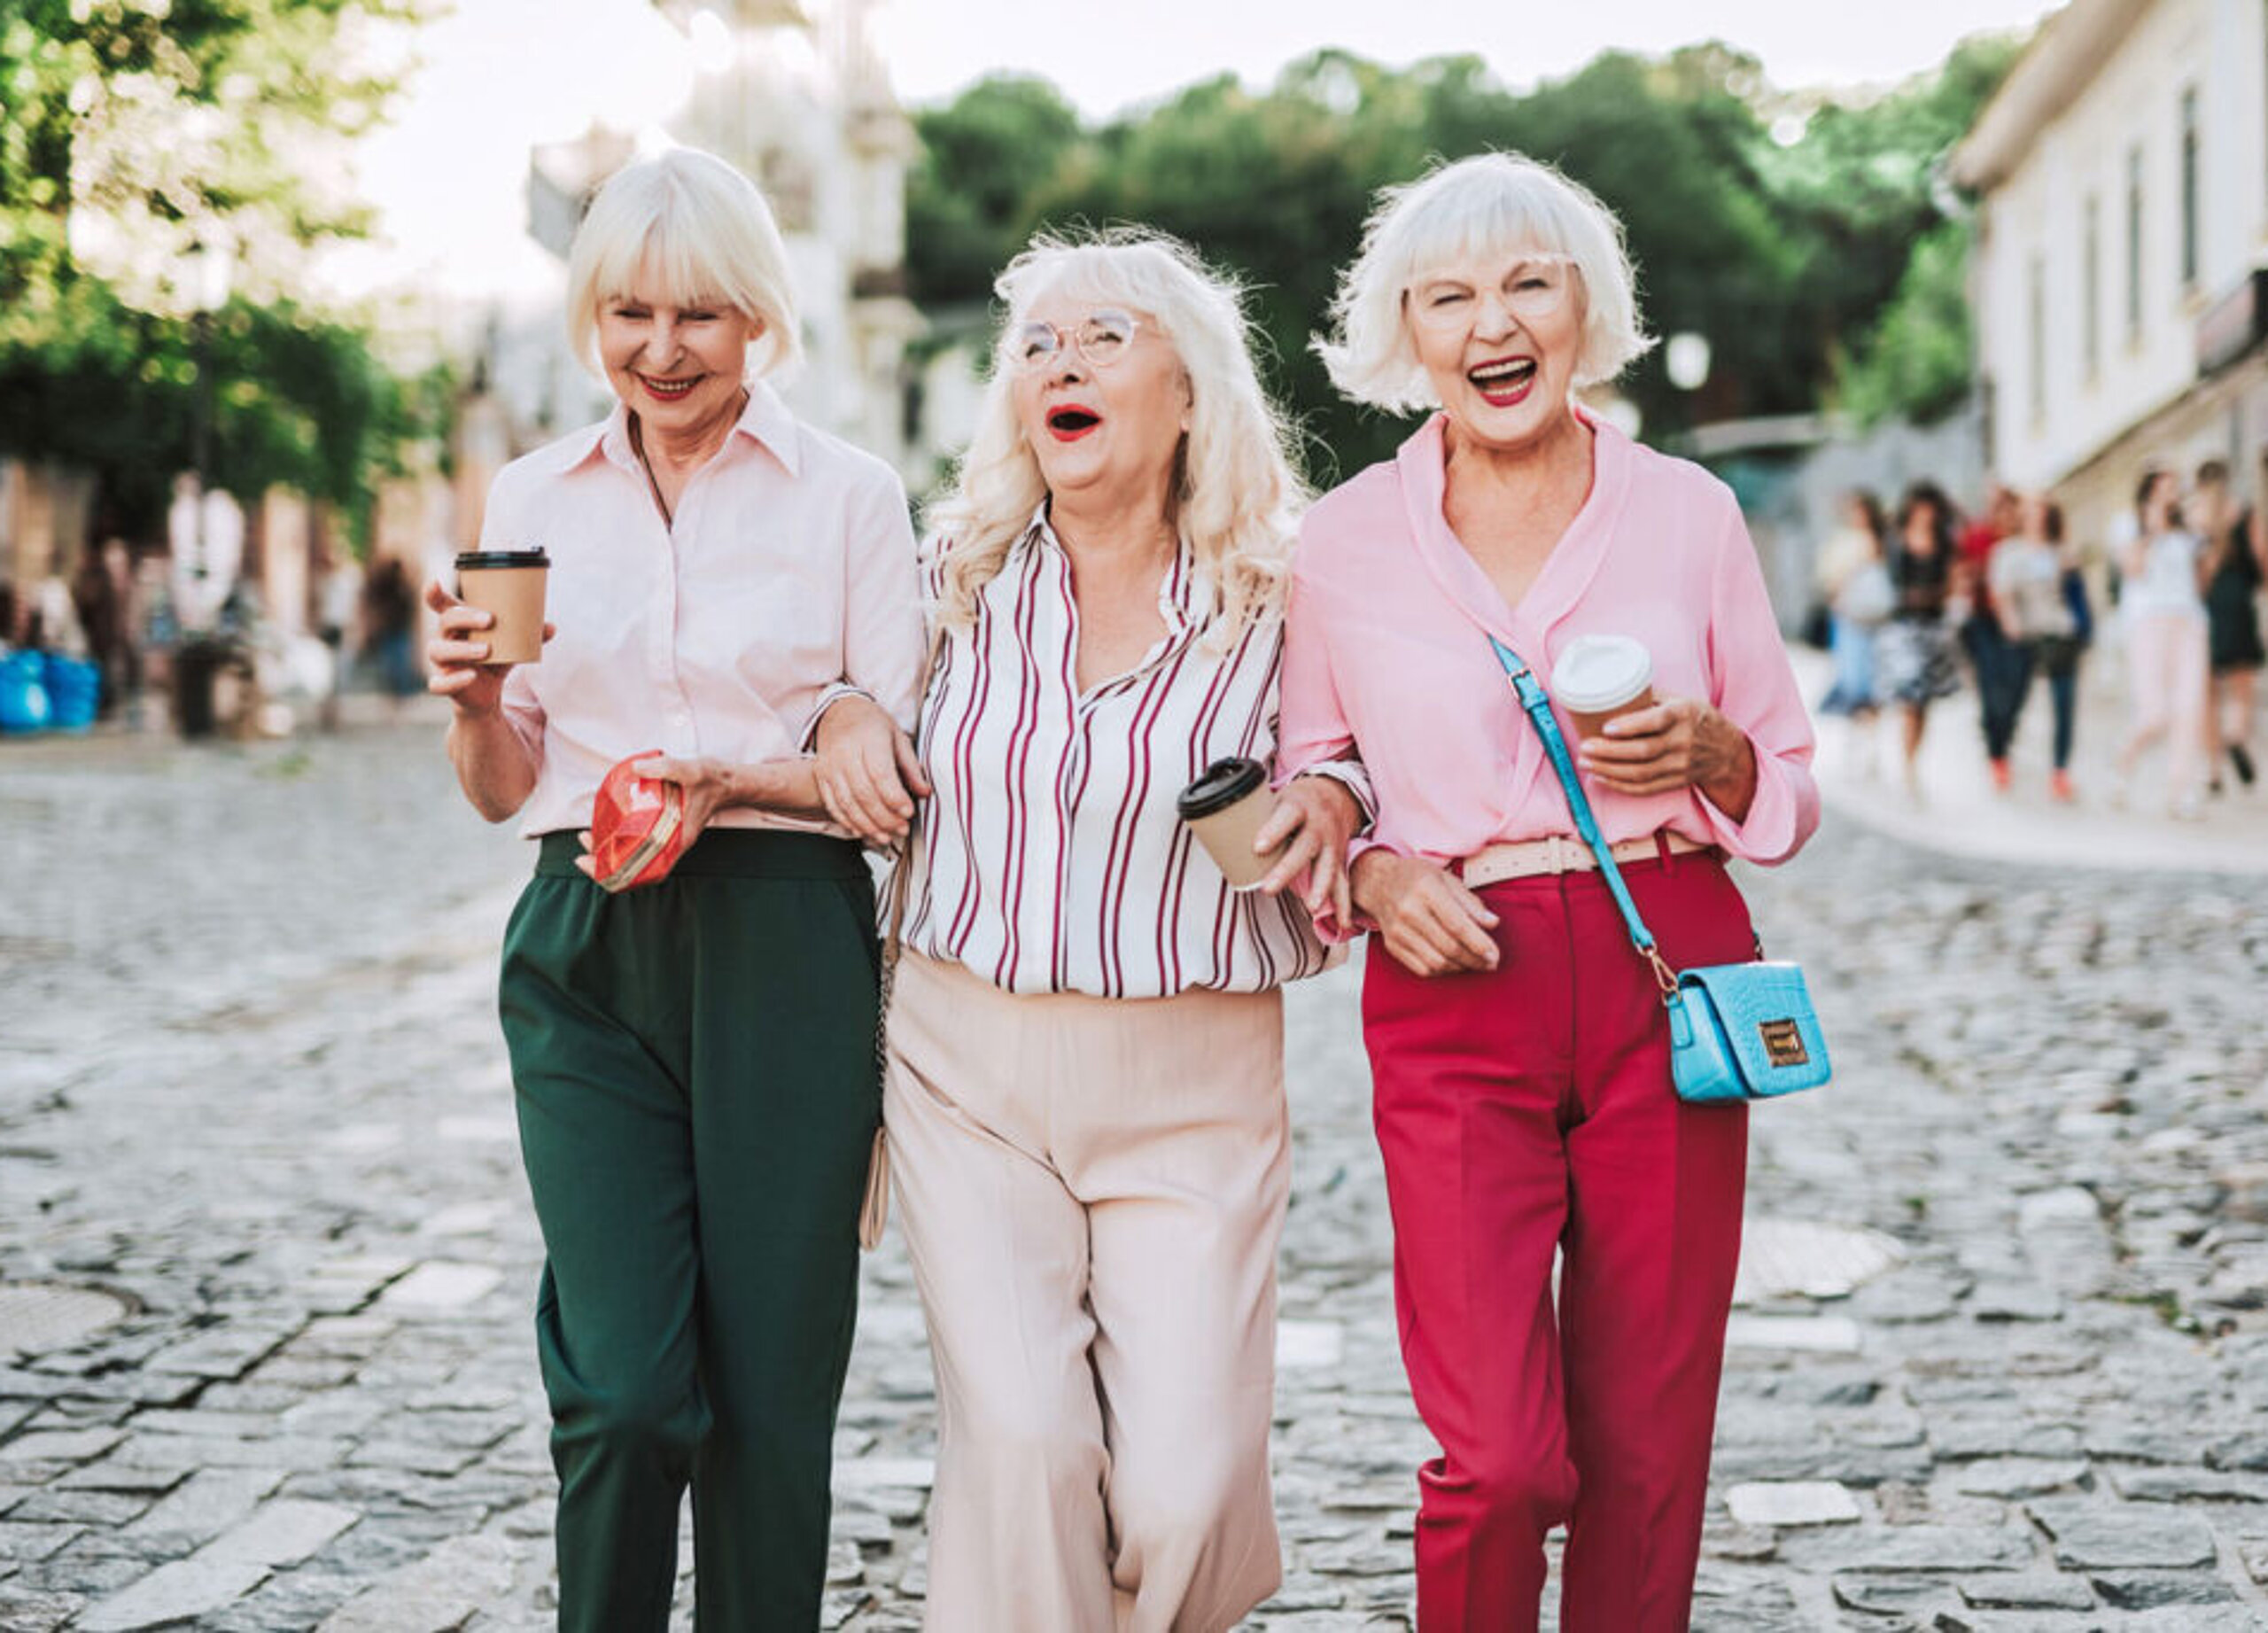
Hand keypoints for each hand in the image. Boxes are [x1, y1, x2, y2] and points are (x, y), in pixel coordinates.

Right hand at [425, 579, 551, 716]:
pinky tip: (471, 676)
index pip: (441, 604)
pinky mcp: (444, 684)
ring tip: (486, 650)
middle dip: (465, 618)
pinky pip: (439, 684)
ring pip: (438, 651)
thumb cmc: (495, 658)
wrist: (486, 693)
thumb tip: (551, 627)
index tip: (434, 583)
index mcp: (458, 623)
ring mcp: (441, 662)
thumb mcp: (513, 644)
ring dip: (461, 649)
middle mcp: (445, 639)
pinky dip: (454, 680)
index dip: (434, 594)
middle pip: (445, 622)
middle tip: (490, 619)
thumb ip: (529, 635)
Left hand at [570, 753, 731, 880]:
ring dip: (609, 850)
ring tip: (589, 836)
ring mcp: (667, 838)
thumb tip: (635, 768)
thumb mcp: (690, 770)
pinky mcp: (664, 829)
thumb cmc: (713, 780)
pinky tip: (609, 826)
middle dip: (603, 861)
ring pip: (633, 857)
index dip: (615, 876)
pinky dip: (620, 839)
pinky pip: (637, 842)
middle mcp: (670, 845)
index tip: (591, 864)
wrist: (729, 781)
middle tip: (583, 841)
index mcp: (677, 841)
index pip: (644, 872)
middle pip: (633, 868)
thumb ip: (663, 768)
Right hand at [813, 694, 930, 845]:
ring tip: (885, 837)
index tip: (909, 812)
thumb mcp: (898, 737)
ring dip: (867, 825)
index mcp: (869, 739)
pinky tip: (863, 831)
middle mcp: (846, 753)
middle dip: (884, 817)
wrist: (840, 711)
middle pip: (863, 792)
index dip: (895, 797)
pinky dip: (847, 821)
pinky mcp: (821, 776)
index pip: (880, 774)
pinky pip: (832, 804)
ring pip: (847, 802)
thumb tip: (924, 793)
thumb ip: (911, 768)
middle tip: (902, 829)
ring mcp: (830, 765)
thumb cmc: (872, 724)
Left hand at [1252, 775, 1358, 925]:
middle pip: (1305, 847)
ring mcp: (1332, 844)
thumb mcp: (1277, 797)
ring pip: (1327, 866)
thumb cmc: (1297, 801)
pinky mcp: (1339, 859)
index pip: (1287, 816)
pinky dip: (1343, 905)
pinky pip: (1343, 883)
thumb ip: (1255, 815)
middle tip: (1268, 889)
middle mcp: (1318, 825)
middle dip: (1287, 869)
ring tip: (1311, 907)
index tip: (1257, 848)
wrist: (1336, 795)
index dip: (1273, 831)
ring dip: (1320, 888)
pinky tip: (1342, 923)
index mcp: (1299, 806)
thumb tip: (1216, 832)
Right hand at [1349, 850, 1499, 976]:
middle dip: (1475, 959)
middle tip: (1491, 963)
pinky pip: (1422, 968)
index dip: (1479, 943)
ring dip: (1461, 967)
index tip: (1494, 954)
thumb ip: (1470, 902)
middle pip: (1448, 946)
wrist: (1379, 883)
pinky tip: (1455, 964)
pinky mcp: (1392, 945)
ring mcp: (1398, 931)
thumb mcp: (1446, 879)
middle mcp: (1409, 911)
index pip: (1457, 924)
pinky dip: (1443, 971)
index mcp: (1426, 889)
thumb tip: (1492, 924)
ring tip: (1475, 964)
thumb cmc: (1417, 878)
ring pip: (1437, 962)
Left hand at [1577, 697, 1756, 815]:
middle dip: (1609, 752)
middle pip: (1643, 751)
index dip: (1630, 726)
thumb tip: (1612, 694)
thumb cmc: (1697, 718)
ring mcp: (1680, 765)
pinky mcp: (1676, 782)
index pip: (1656, 722)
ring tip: (1585, 762)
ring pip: (1640, 773)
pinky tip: (1600, 778)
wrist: (1727, 751)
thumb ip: (1652, 699)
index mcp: (1684, 714)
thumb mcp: (1683, 700)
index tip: (1605, 728)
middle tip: (1584, 747)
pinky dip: (1620, 785)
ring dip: (1608, 770)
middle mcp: (1684, 741)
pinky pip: (1645, 788)